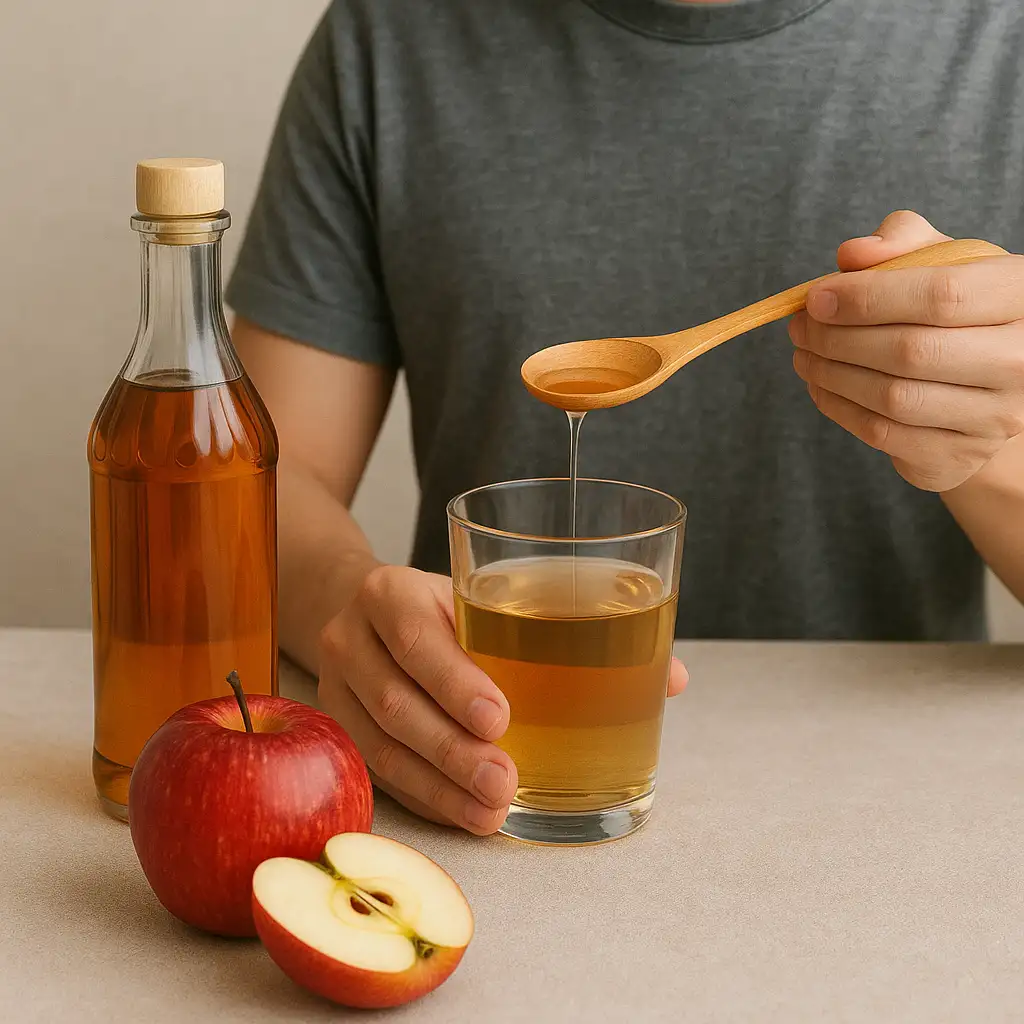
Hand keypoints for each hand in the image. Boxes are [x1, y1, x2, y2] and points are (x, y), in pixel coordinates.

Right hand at [318, 564, 687, 834]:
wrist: (361, 611)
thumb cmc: (446, 604)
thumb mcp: (490, 592)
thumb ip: (570, 623)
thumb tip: (671, 676)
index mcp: (391, 591)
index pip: (416, 635)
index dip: (455, 679)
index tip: (501, 718)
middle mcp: (353, 638)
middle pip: (397, 701)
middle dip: (454, 750)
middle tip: (507, 782)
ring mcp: (336, 688)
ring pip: (383, 745)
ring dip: (441, 786)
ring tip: (494, 812)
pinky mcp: (337, 730)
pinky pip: (377, 772)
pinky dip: (425, 798)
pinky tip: (466, 815)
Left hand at [789, 210, 1023, 490]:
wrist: (987, 385)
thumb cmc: (958, 312)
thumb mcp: (944, 262)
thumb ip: (902, 242)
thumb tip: (851, 255)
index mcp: (1023, 296)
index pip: (942, 294)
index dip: (867, 296)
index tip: (816, 298)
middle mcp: (1022, 360)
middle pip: (911, 350)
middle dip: (838, 338)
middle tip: (800, 327)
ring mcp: (996, 417)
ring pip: (892, 397)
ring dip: (831, 374)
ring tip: (804, 353)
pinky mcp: (960, 456)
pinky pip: (883, 434)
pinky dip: (838, 408)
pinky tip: (820, 384)